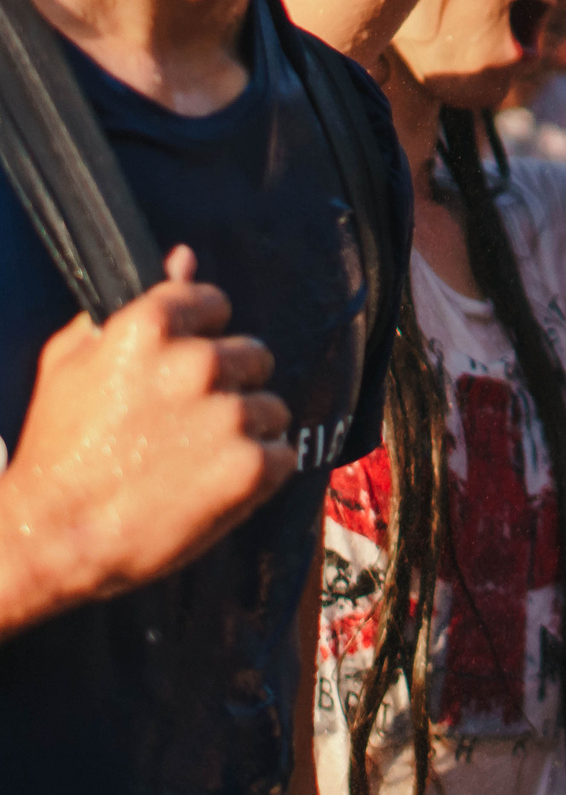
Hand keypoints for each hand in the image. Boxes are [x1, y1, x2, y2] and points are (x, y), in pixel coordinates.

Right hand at [0, 248, 288, 607]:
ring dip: (246, 431)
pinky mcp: (252, 466)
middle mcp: (197, 364)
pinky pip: (283, 454)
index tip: (183, 367)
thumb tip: (183, 257)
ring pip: (272, 408)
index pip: (214, 302)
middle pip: (253, 356)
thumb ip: (136, 304)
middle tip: (184, 425)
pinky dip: (258, 472)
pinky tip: (213, 486)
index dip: (202, 335)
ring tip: (194, 461)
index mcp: (149, 328)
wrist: (54, 537)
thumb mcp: (71, 362)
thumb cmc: (58, 449)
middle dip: (229, 385)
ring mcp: (229, 415)